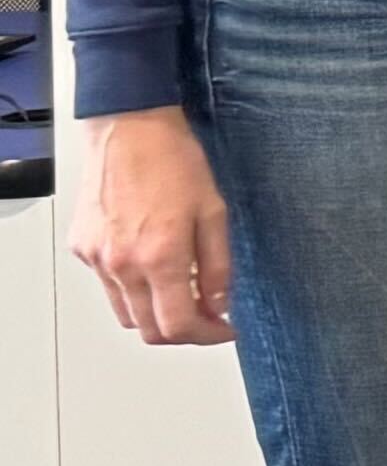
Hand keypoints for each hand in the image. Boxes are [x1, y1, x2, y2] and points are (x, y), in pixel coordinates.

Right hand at [67, 108, 234, 344]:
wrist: (129, 129)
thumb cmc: (172, 161)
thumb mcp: (214, 213)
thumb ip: (218, 268)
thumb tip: (219, 305)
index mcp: (160, 257)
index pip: (179, 326)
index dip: (207, 336)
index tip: (224, 329)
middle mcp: (123, 264)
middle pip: (148, 329)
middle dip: (182, 331)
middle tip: (207, 315)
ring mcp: (98, 258)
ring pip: (125, 313)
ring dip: (155, 314)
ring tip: (182, 291)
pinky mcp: (82, 248)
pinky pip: (108, 286)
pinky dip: (132, 289)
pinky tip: (152, 266)